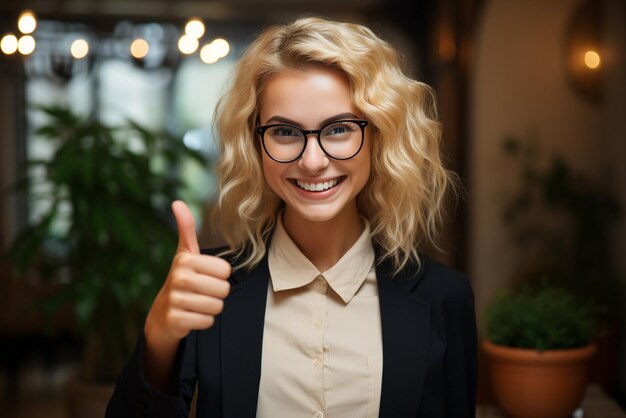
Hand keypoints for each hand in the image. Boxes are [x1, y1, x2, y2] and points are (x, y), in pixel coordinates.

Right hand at [144, 200, 230, 346]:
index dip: (220, 276)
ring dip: (211, 307)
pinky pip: (208, 321)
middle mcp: (179, 278)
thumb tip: (177, 202)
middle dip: (218, 294)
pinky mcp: (176, 320)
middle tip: (203, 292)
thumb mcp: (185, 253)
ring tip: (197, 303)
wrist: (163, 312)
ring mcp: (176, 300)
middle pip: (224, 290)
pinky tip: (192, 315)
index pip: (225, 271)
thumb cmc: (182, 278)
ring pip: (217, 307)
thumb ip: (186, 228)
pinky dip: (204, 321)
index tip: (206, 276)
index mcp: (186, 260)